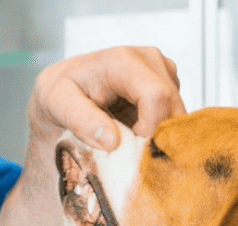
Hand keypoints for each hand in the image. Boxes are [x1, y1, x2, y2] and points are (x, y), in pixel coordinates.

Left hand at [28, 46, 185, 149]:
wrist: (68, 85)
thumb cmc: (61, 93)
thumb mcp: (58, 104)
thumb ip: (81, 121)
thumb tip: (112, 141)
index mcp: (124, 61)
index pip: (156, 97)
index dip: (150, 129)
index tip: (129, 149)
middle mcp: (151, 59)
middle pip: (173, 107)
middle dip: (158, 138)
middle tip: (132, 154)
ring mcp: (164, 71)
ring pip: (179, 115)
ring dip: (161, 137)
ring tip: (133, 144)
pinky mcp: (169, 85)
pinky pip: (177, 116)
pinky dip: (163, 132)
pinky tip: (140, 136)